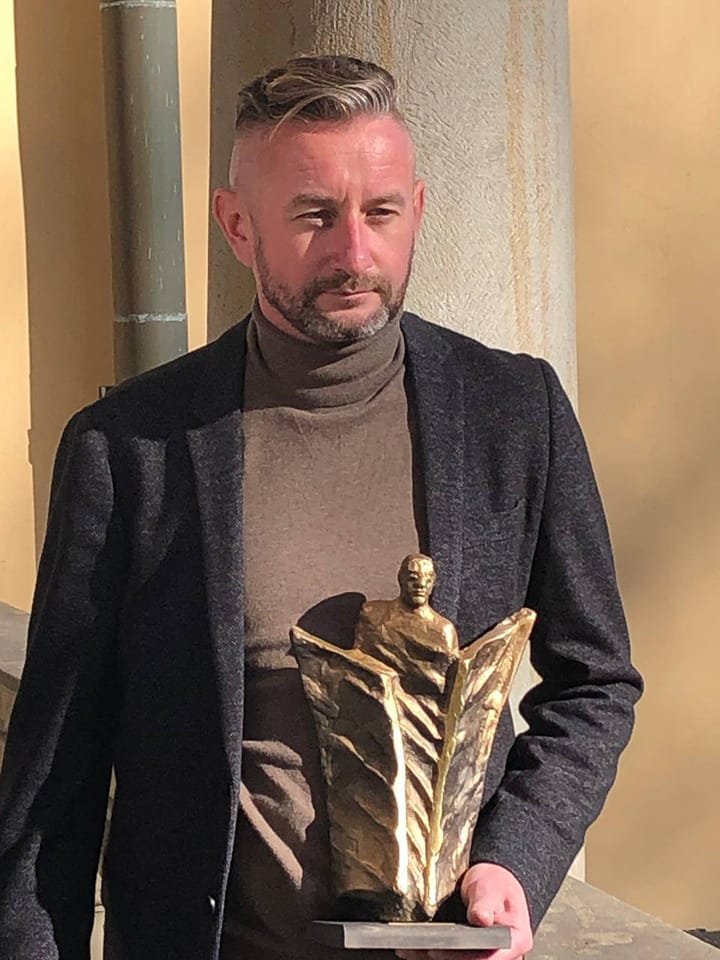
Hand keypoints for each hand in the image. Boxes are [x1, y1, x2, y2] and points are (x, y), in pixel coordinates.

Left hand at [395, 862, 532, 959]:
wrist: (493, 879)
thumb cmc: (496, 882)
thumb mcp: (491, 886)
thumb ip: (486, 902)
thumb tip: (482, 919)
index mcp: (516, 939)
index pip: (492, 958)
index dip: (466, 957)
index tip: (442, 950)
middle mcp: (504, 953)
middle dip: (449, 957)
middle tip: (426, 949)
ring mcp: (488, 955)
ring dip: (439, 956)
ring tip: (415, 949)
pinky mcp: (472, 953)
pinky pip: (454, 957)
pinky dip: (434, 953)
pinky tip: (417, 949)